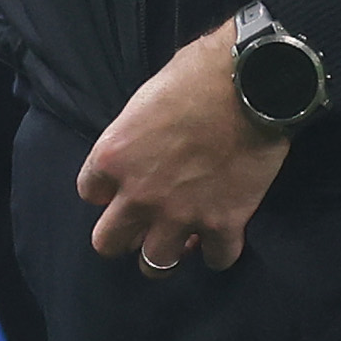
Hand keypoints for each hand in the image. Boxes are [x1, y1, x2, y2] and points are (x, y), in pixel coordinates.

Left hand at [76, 19, 290, 273]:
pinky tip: (221, 237)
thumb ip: (134, 136)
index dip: (107, 190)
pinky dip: (219, 252)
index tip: (124, 185)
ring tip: (179, 241)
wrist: (251, 83)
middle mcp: (138, 194)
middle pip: (108, 242)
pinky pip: (216, 260)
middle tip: (143, 224)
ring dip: (166, 253)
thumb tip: (141, 149)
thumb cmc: (197, 75)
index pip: (89, 192)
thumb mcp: (145, 99)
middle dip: (124, 236)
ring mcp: (180, 215)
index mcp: (113, 156)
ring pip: (155, 265)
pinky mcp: (224, 225)